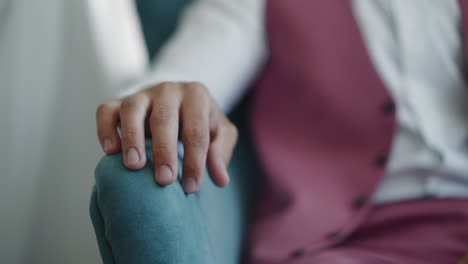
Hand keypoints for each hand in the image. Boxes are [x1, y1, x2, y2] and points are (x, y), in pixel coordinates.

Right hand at [96, 82, 237, 192]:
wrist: (177, 100)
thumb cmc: (199, 121)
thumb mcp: (219, 132)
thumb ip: (220, 152)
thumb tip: (221, 180)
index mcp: (196, 95)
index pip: (197, 130)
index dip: (195, 161)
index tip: (191, 188)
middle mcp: (168, 90)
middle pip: (164, 119)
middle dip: (164, 151)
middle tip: (165, 180)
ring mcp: (142, 94)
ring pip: (132, 110)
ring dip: (132, 138)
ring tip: (134, 166)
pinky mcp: (119, 102)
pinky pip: (106, 111)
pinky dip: (105, 129)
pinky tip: (110, 152)